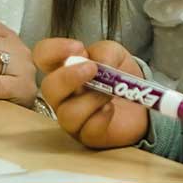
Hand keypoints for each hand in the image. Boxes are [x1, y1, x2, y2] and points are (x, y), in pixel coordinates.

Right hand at [33, 38, 149, 149]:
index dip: (53, 50)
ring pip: (67, 113)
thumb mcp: (114, 53)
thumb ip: (104, 52)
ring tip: (108, 93)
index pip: (43, 56)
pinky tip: (110, 109)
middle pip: (48, 87)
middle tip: (92, 69)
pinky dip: (100, 118)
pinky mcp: (88, 135)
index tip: (78, 47)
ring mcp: (73, 116)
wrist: (140, 97)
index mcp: (64, 67)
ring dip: (91, 99)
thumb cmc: (118, 74)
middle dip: (68, 77)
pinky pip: (87, 130)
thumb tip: (99, 63)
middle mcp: (63, 93)